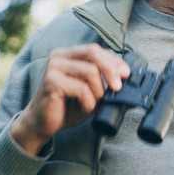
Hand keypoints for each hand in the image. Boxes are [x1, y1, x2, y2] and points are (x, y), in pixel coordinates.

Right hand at [10, 44, 130, 154]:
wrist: (41, 124)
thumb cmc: (66, 108)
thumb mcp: (91, 94)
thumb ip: (106, 86)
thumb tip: (132, 87)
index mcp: (69, 55)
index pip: (96, 50)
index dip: (114, 61)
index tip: (126, 75)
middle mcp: (59, 56)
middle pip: (93, 52)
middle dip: (111, 70)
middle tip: (118, 88)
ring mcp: (54, 67)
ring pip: (90, 72)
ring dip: (98, 92)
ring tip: (93, 104)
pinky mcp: (52, 81)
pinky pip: (82, 89)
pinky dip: (89, 102)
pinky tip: (84, 109)